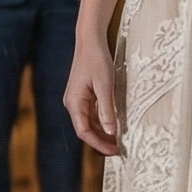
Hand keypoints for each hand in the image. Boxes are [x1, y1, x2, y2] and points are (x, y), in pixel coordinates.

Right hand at [64, 34, 120, 153]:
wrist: (90, 40)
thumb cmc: (97, 60)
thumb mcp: (105, 85)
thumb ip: (107, 110)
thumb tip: (111, 132)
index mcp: (74, 103)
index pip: (84, 132)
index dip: (99, 144)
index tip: (114, 151)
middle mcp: (72, 103)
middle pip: (85, 130)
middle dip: (101, 141)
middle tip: (119, 149)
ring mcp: (77, 99)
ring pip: (88, 123)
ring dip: (102, 133)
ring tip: (118, 140)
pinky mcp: (83, 95)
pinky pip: (91, 114)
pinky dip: (101, 122)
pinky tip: (113, 125)